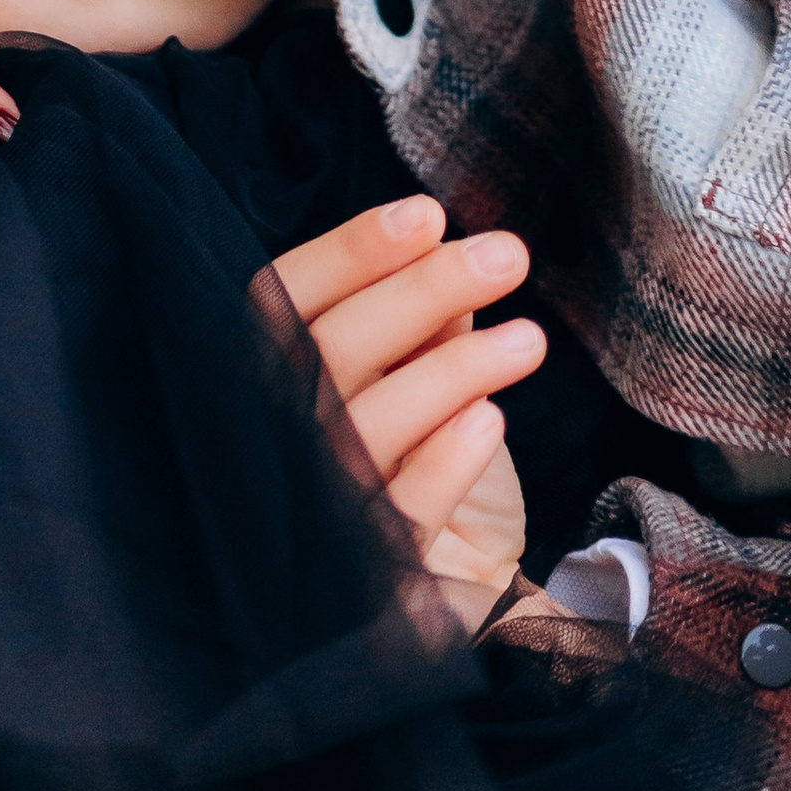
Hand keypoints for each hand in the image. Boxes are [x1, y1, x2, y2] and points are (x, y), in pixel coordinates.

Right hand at [271, 192, 544, 630]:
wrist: (447, 576)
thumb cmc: (416, 449)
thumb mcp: (408, 373)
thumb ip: (413, 321)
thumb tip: (442, 251)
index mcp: (262, 371)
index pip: (284, 296)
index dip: (351, 253)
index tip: (428, 214)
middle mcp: (269, 435)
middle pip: (328, 350)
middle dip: (420, 293)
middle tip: (506, 255)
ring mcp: (309, 505)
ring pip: (364, 425)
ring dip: (451, 372)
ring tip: (528, 339)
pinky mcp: (362, 574)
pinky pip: (396, 514)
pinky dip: (442, 463)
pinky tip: (490, 420)